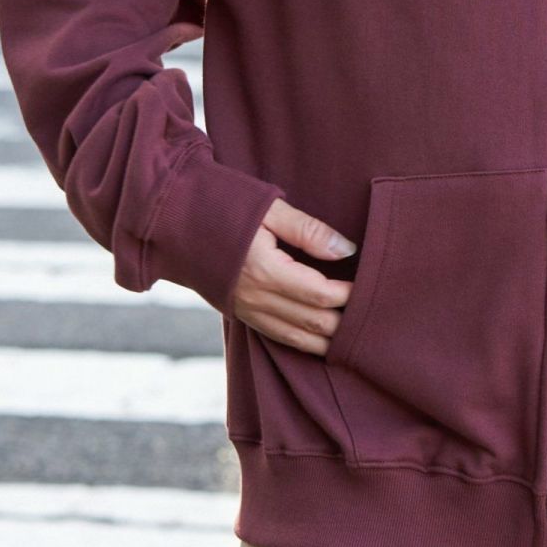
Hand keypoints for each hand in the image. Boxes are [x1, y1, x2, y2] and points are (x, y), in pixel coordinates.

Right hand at [231, 197, 358, 354]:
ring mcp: (246, 311)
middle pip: (313, 323)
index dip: (350, 294)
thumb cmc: (224, 205)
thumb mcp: (270, 209)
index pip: (321, 294)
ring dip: (328, 341)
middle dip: (345, 323)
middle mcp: (256, 298)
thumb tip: (348, 250)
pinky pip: (279, 337)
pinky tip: (323, 340)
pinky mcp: (241, 314)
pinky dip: (305, 341)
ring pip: (297, 339)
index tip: (372, 285)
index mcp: (265, 271)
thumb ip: (310, 231)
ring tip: (356, 336)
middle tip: (373, 315)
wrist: (172, 220)